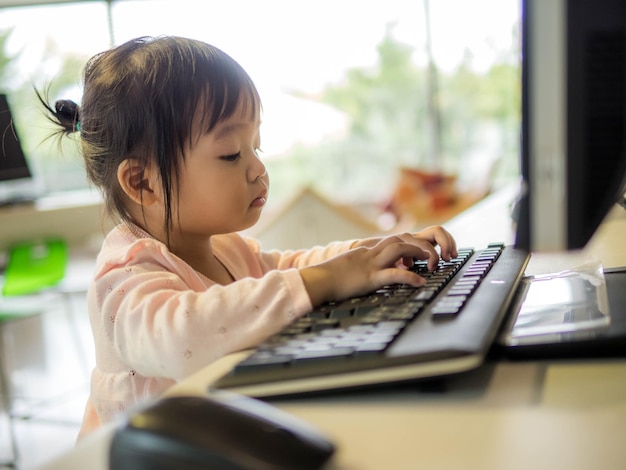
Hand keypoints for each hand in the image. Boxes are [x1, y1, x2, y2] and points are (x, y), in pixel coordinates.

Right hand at [300, 226, 456, 305]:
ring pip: (399, 248)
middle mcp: (373, 252)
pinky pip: (392, 274)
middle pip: (404, 238)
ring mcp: (371, 263)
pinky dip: (408, 277)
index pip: (401, 238)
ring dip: (420, 254)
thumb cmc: (335, 277)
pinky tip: (420, 282)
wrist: (317, 281)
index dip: (419, 243)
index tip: (432, 255)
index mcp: (372, 249)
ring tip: (433, 264)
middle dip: (425, 245)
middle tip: (441, 258)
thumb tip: (392, 268)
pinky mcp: (368, 278)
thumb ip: (374, 264)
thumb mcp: (357, 266)